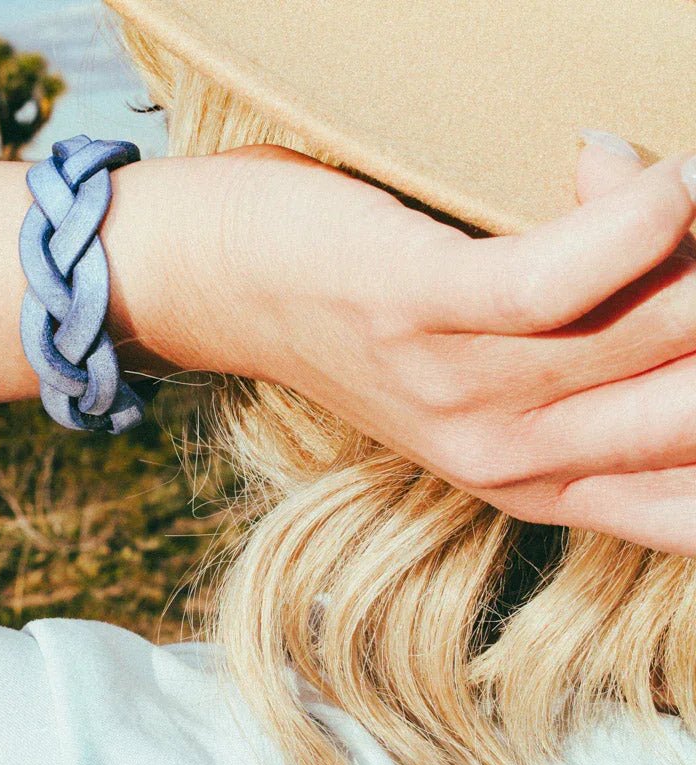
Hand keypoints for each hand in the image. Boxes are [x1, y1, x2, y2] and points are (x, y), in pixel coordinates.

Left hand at [181, 137, 695, 553]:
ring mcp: (459, 391)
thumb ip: (592, 348)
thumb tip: (684, 224)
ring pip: (658, 322)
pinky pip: (564, 275)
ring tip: (677, 181)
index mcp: (543, 484)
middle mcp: (509, 457)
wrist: (219, 279)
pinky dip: (633, 212)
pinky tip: (651, 177)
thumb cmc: (368, 312)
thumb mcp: (493, 369)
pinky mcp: (417, 310)